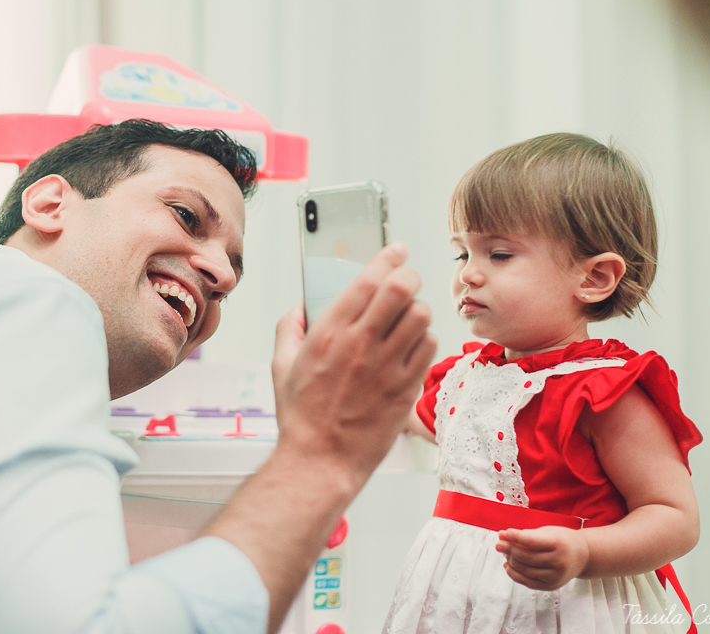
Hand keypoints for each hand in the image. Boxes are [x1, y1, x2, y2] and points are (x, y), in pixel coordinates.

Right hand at [273, 243, 435, 484]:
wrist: (321, 461)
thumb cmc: (301, 417)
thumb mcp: (281, 366)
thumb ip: (289, 329)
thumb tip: (301, 307)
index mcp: (328, 334)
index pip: (368, 280)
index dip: (388, 258)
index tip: (397, 249)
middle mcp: (360, 345)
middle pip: (401, 290)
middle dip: (407, 277)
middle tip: (405, 282)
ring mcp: (387, 367)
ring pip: (420, 317)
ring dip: (416, 311)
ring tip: (407, 319)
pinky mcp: (405, 389)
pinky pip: (428, 348)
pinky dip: (423, 341)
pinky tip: (411, 347)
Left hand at [496, 527, 589, 589]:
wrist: (583, 556)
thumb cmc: (562, 539)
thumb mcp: (549, 531)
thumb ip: (529, 535)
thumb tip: (505, 537)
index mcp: (559, 544)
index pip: (533, 541)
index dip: (516, 537)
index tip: (503, 532)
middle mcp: (559, 562)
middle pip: (527, 557)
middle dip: (509, 549)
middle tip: (498, 543)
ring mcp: (556, 576)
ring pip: (526, 570)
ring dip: (511, 561)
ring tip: (503, 552)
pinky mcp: (551, 586)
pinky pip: (528, 582)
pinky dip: (515, 574)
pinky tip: (507, 565)